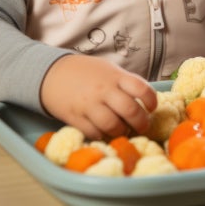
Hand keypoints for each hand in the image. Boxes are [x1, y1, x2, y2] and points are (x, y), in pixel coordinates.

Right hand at [40, 54, 156, 139]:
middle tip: (142, 126)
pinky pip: (94, 133)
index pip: (141, 88)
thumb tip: (144, 99)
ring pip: (113, 125)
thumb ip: (124, 82)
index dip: (151, 100)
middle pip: (130, 110)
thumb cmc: (85, 72)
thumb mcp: (108, 69)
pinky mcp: (76, 118)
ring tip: (124, 130)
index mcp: (115, 76)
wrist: (52, 73)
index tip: (152, 107)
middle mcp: (103, 90)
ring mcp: (89, 105)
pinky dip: (103, 136)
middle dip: (141, 123)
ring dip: (122, 131)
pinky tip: (105, 132)